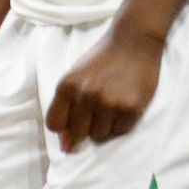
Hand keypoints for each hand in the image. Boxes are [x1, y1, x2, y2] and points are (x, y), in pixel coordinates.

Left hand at [49, 23, 161, 151]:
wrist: (133, 42)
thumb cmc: (101, 59)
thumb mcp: (75, 77)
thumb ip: (66, 107)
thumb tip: (66, 145)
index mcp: (67, 87)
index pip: (54, 125)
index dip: (63, 127)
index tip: (72, 122)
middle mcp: (85, 96)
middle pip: (77, 134)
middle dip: (84, 129)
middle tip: (95, 113)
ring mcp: (109, 103)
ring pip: (99, 136)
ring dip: (104, 127)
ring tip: (111, 107)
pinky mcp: (130, 108)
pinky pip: (121, 131)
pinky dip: (121, 124)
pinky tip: (123, 107)